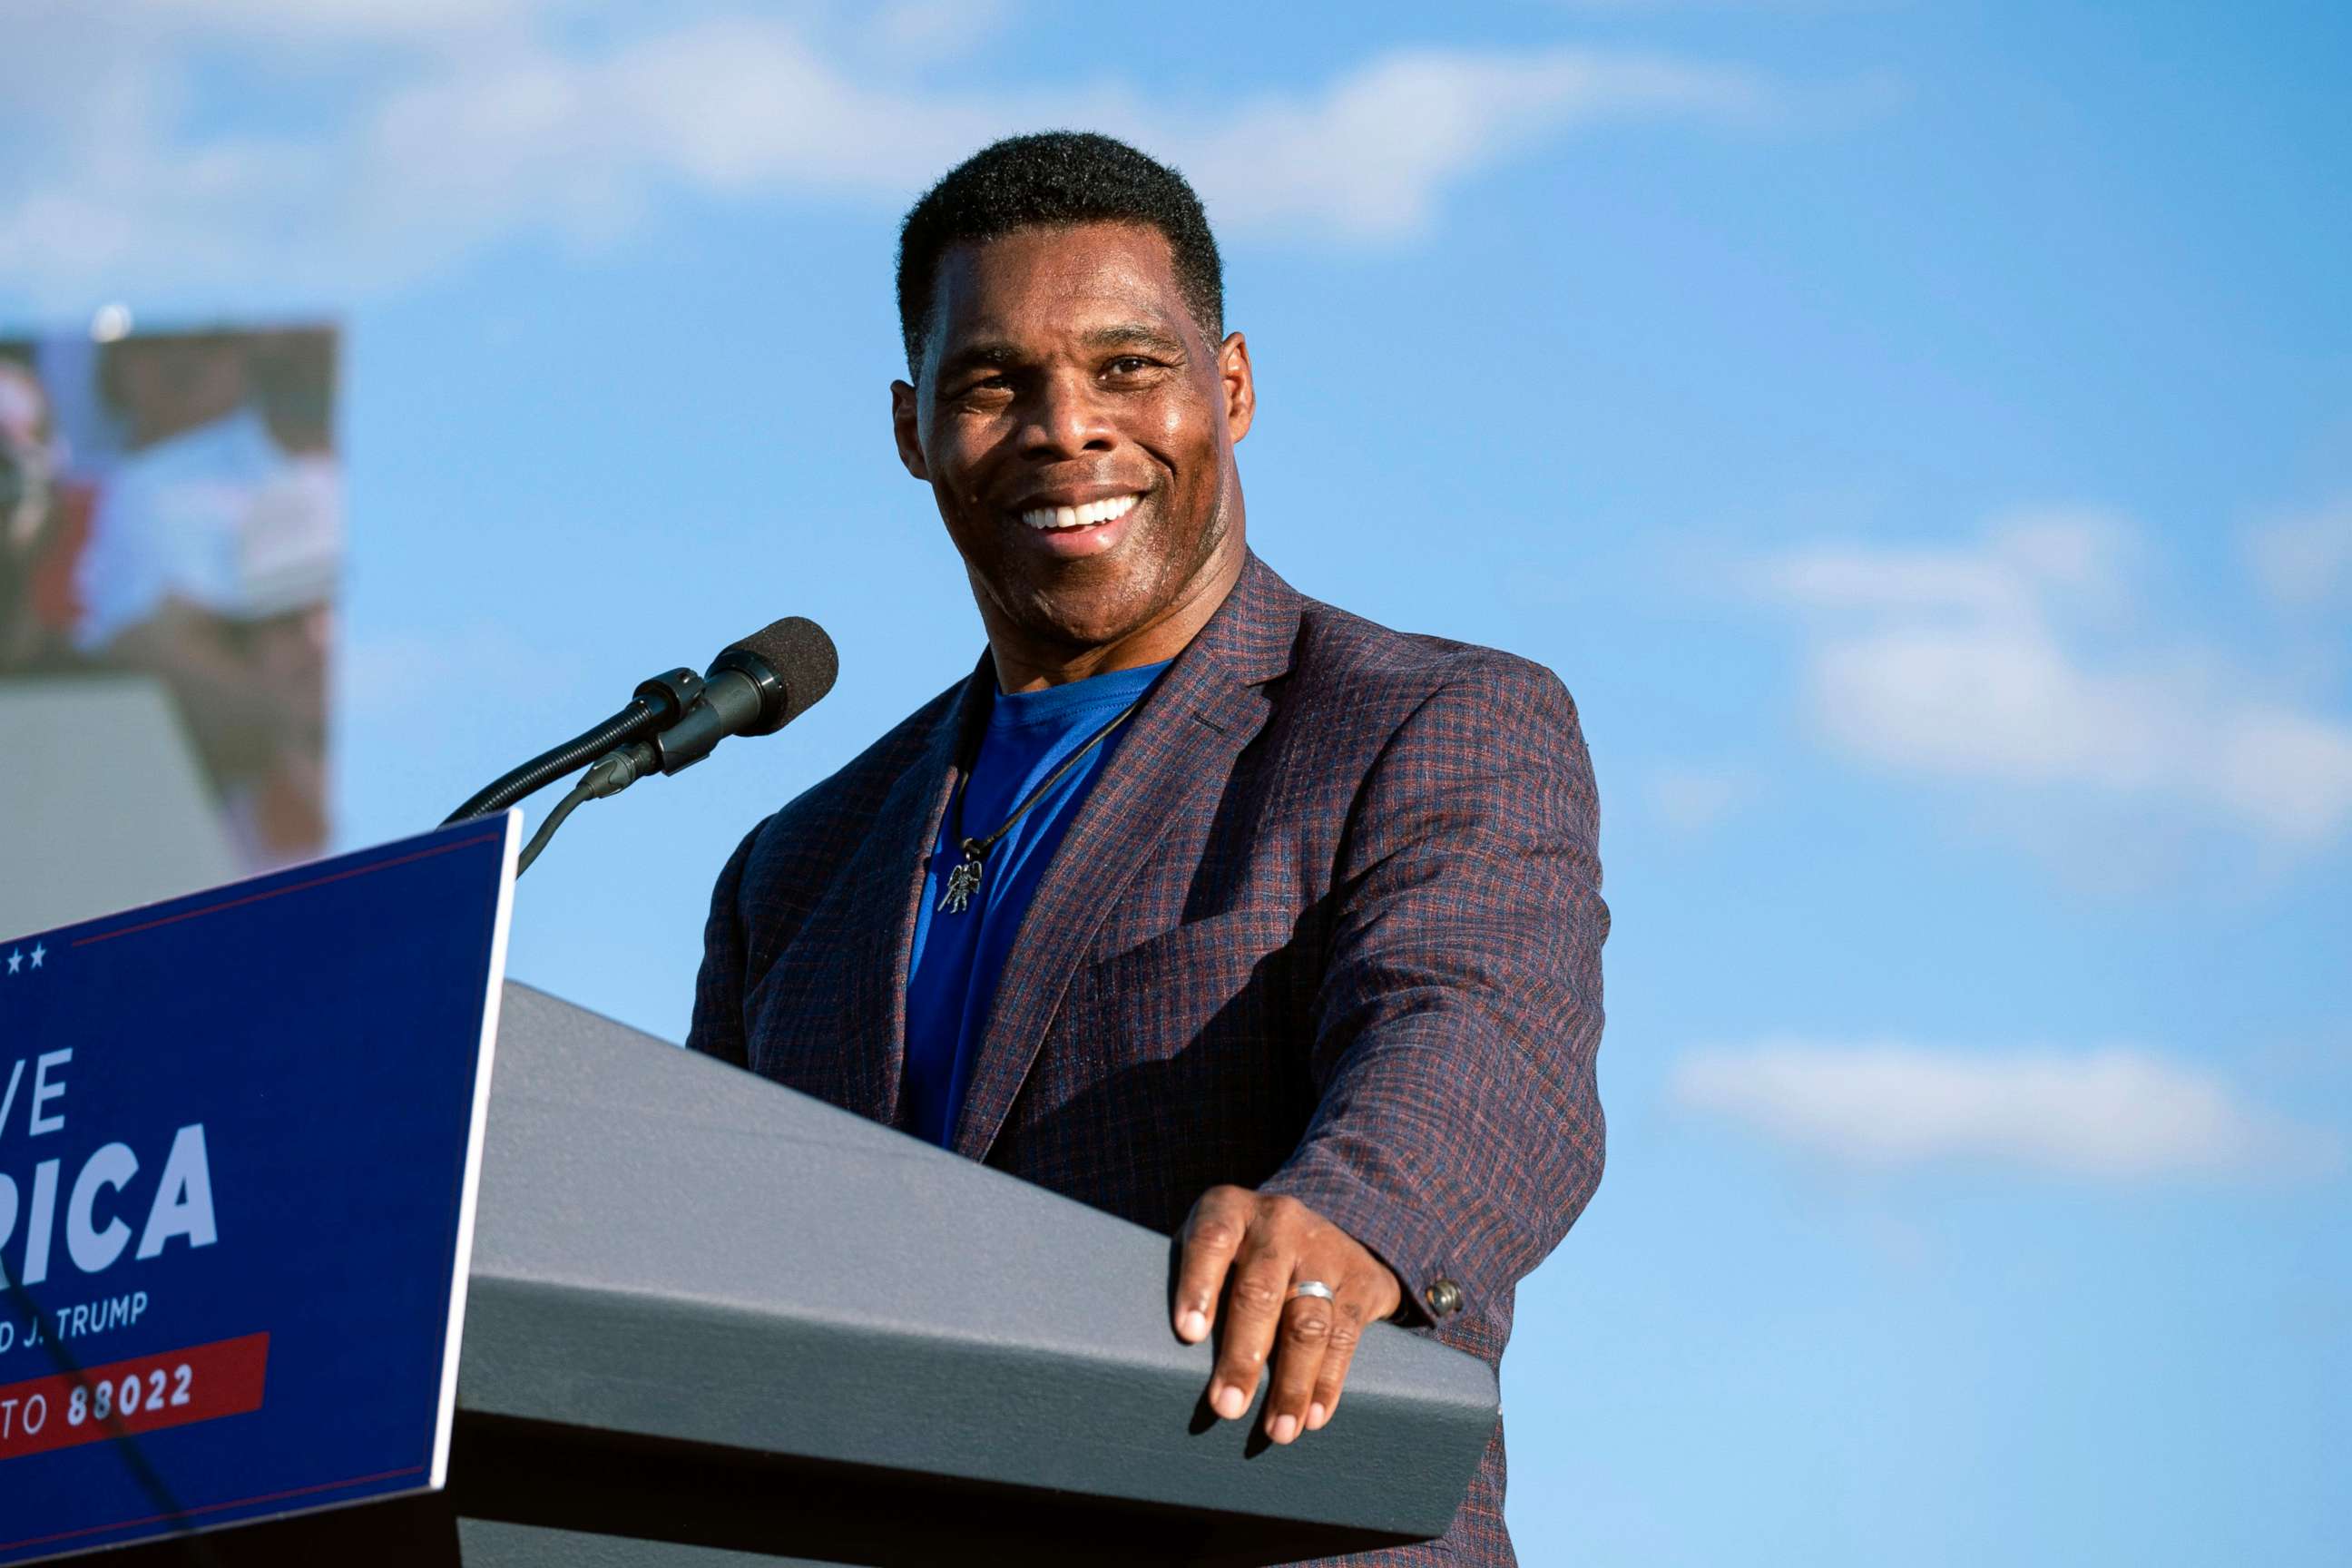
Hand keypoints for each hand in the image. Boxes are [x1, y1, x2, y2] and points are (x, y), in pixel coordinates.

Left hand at [1173, 1185, 1403, 1444]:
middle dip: (1242, 1356)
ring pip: (1307, 1323)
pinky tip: (1313, 1417)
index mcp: (1230, 1209)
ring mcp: (1323, 1251)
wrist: (1324, 1227)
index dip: (1197, 1285)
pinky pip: (1344, 1338)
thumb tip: (1159, 1361)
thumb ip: (1192, 1283)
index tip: (1187, 1334)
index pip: (1211, 1240)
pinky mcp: (1359, 1280)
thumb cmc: (1240, 1253)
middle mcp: (1279, 1223)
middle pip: (1260, 1292)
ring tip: (1277, 1431)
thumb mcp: (1213, 1247)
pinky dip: (1327, 1383)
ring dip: (1291, 1384)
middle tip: (1226, 1407)